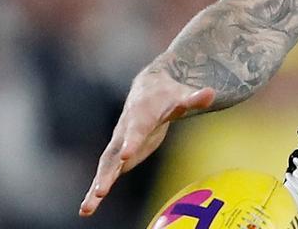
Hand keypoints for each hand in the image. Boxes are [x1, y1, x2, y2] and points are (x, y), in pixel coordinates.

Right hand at [78, 71, 214, 216]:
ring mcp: (119, 143)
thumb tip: (210, 93)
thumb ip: (195, 98)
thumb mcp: (183, 96)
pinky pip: (106, 173)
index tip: (125, 156)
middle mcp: (125, 131)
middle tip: (101, 191)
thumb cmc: (168, 94)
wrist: (148, 87)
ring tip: (87, 208)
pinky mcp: (118, 154)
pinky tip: (87, 209)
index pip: (136, 130)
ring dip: (98, 185)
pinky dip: (96, 190)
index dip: (131, 142)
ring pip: (105, 166)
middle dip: (107, 172)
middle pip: (113, 153)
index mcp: (141, 116)